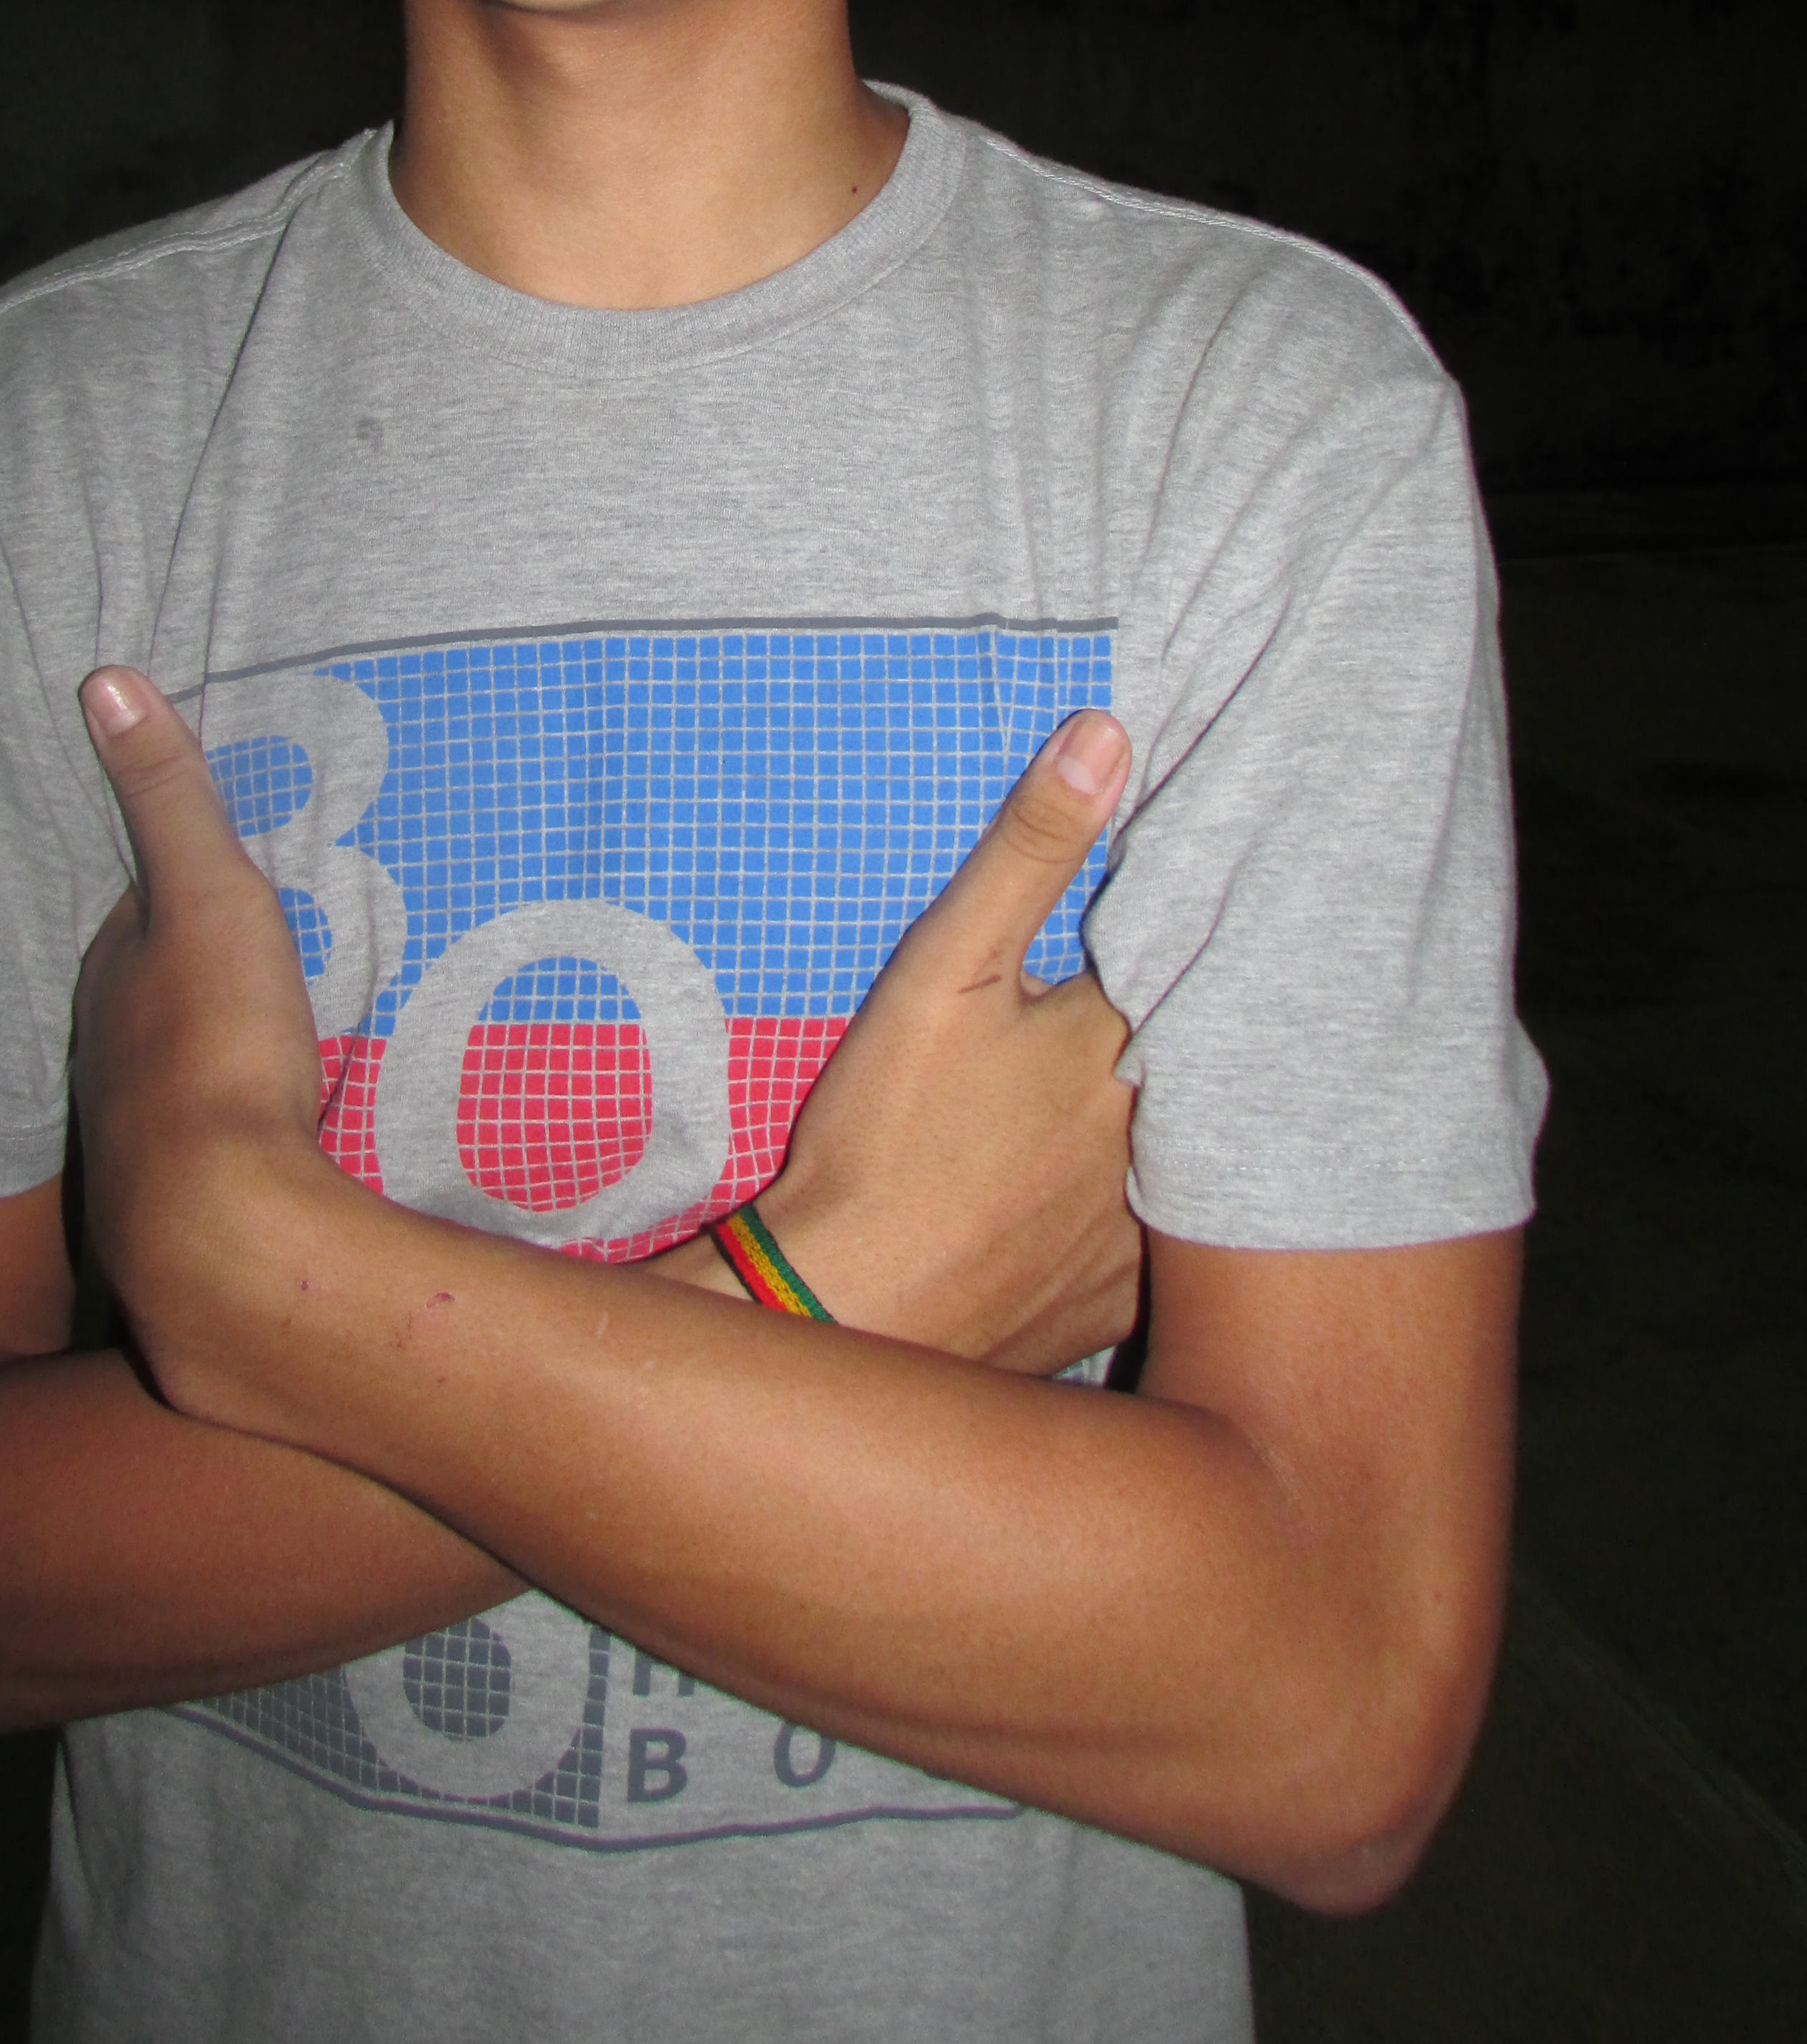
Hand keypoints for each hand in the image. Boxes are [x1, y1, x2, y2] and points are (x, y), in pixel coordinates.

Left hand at [71, 670, 332, 1340]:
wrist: (218, 1223)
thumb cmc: (214, 1042)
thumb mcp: (206, 895)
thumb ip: (166, 796)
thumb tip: (101, 679)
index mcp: (112, 973)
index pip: (140, 911)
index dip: (181, 884)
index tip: (230, 867)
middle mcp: (107, 1051)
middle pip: (155, 992)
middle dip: (196, 973)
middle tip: (269, 953)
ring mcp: (139, 1132)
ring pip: (178, 1068)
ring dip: (220, 1050)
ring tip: (280, 1034)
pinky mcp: (184, 1199)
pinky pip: (215, 1137)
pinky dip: (240, 1118)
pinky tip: (281, 1123)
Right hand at [749, 710, 1140, 1374]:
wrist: (843, 1307)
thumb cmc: (888, 1133)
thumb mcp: (943, 971)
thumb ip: (1028, 853)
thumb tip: (1107, 735)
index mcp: (1129, 1044)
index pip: (1192, 963)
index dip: (1185, 931)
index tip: (1199, 890)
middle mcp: (1165, 1139)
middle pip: (1199, 1062)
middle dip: (1188, 1024)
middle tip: (1173, 994)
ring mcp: (1149, 1233)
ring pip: (1192, 1157)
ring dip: (1180, 1125)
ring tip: (1132, 1097)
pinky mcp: (1120, 1302)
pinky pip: (1161, 1250)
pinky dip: (1148, 1221)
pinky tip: (1099, 1203)